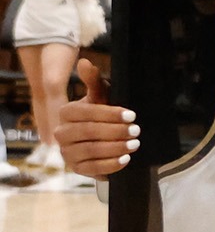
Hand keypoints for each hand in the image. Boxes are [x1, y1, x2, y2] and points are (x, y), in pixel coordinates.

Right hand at [53, 58, 137, 178]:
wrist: (105, 140)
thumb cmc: (103, 114)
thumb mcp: (102, 97)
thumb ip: (94, 81)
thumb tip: (85, 62)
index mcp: (65, 112)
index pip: (84, 112)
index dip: (108, 114)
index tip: (131, 115)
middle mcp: (61, 133)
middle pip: (87, 132)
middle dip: (115, 131)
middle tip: (137, 130)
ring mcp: (67, 152)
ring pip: (91, 150)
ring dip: (115, 147)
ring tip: (135, 144)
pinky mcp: (76, 169)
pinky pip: (93, 168)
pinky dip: (111, 164)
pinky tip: (126, 159)